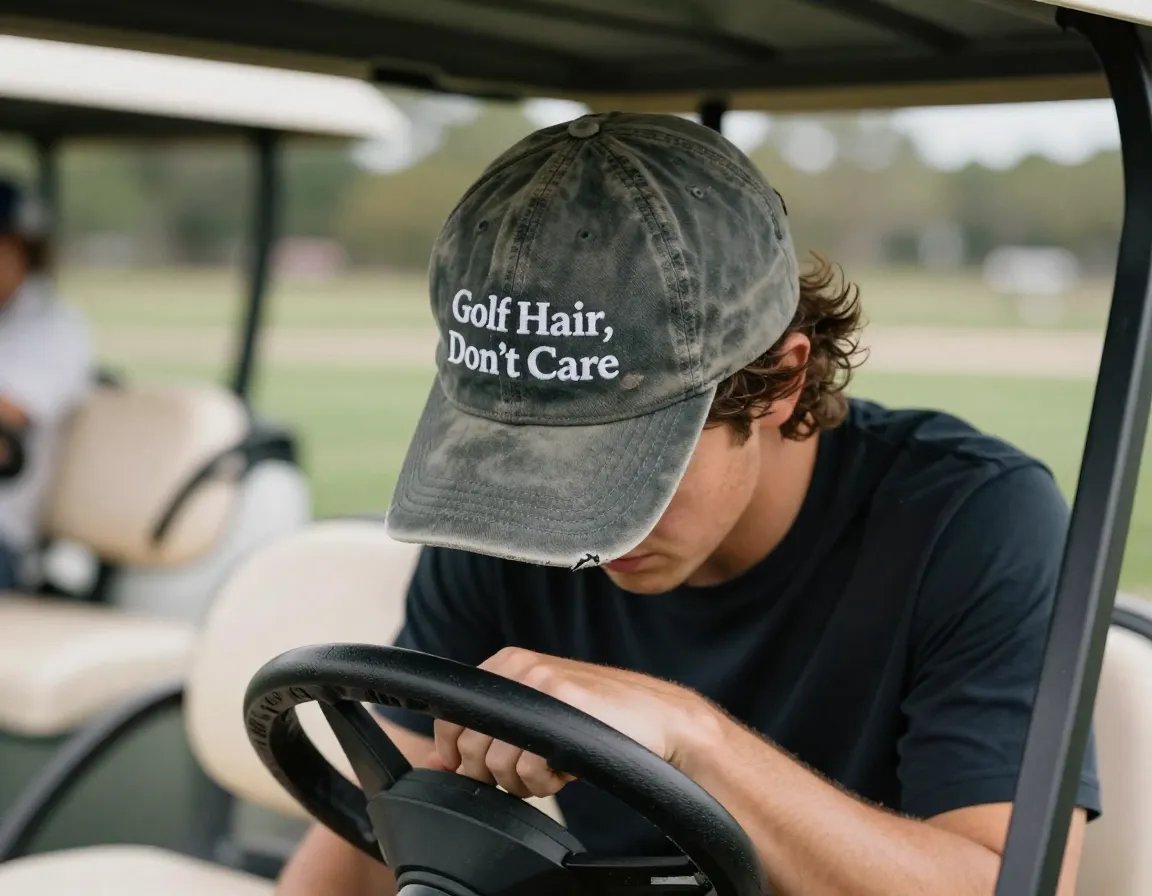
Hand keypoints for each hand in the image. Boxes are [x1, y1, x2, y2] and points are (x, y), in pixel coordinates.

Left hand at [428, 647, 718, 798]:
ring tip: (554, 766)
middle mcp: (518, 667)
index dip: (461, 755)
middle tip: (532, 769)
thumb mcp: (536, 717)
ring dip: (524, 781)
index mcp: (507, 663)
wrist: (659, 719)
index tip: (489, 767)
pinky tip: (568, 767)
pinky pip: (530, 767)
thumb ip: (485, 732)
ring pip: (496, 762)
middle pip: (470, 746)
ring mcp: (540, 683)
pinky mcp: (562, 704)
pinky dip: (547, 781)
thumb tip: (436, 761)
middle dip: (496, 773)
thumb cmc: (599, 719)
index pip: (448, 719)